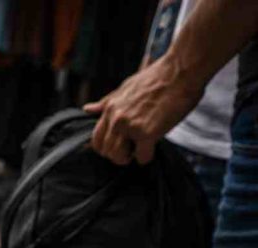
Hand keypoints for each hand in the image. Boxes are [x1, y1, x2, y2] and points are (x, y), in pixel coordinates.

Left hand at [83, 55, 203, 164]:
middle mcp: (116, 118)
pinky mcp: (147, 133)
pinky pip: (142, 157)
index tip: (118, 146)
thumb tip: (87, 109)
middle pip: (106, 151)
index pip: (96, 139)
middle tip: (131, 150)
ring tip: (140, 149)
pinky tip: (153, 147)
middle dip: (118, 155)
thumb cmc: (157, 77)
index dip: (105, 148)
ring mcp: (130, 126)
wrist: (181, 70)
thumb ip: (106, 103)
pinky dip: (147, 157)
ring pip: (119, 157)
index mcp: (110, 108)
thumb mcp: (125, 87)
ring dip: (130, 158)